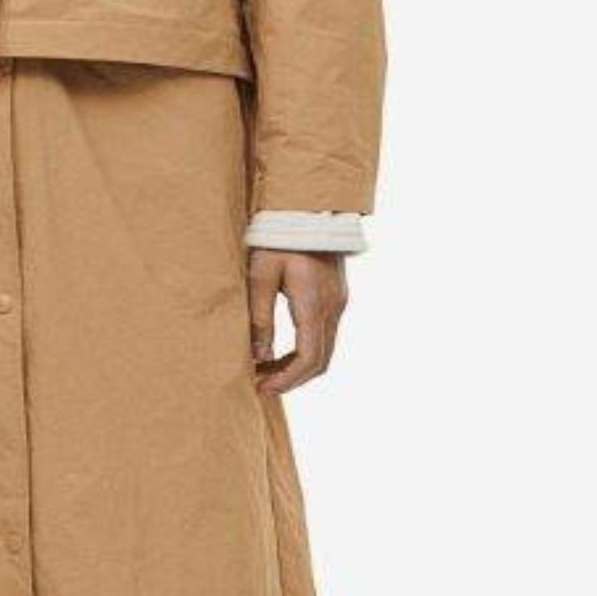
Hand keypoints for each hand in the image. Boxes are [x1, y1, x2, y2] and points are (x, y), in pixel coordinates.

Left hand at [247, 249, 347, 394]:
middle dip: (291, 379)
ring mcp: (338, 303)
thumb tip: (258, 357)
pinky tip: (281, 351)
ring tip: (266, 371)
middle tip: (260, 385)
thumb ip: (259, 318)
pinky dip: (305, 351)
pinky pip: (325, 335)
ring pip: (324, 350)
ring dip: (297, 367)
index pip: (307, 359)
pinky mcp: (336, 297)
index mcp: (314, 305)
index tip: (261, 388)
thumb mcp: (260, 276)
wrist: (308, 207)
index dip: (285, 380)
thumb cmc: (279, 237)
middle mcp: (333, 308)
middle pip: (319, 361)